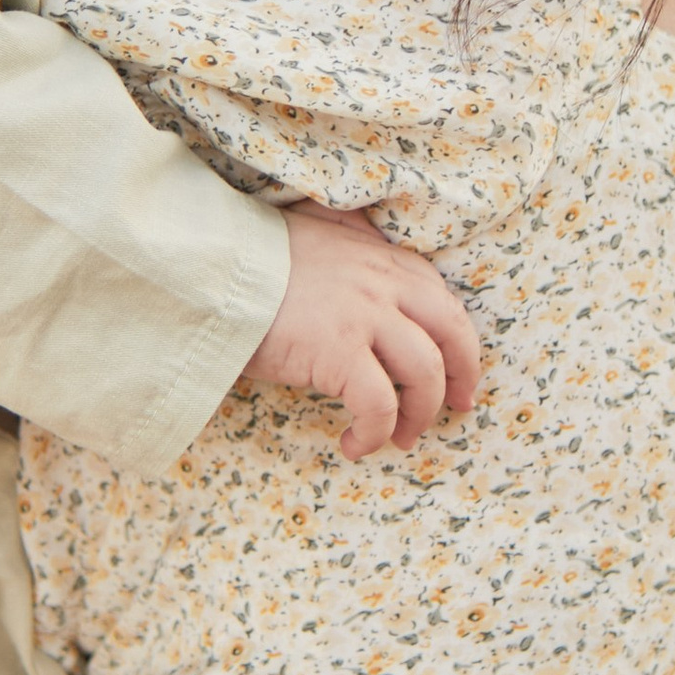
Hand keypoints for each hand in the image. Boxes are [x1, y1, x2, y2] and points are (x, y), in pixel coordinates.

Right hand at [240, 205, 481, 458]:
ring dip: (419, 414)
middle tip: (455, 409)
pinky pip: (378, 404)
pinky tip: (352, 444)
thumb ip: (352, 237)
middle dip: (462, 377)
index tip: (458, 373)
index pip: (443, 302)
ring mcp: (364, 317)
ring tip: (399, 437)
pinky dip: (374, 432)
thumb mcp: (317, 231)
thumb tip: (370, 241)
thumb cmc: (255, 256)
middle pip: (452, 335)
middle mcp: (383, 284)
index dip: (459, 343)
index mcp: (382, 258)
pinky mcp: (337, 351)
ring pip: (425, 374)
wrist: (212, 266)